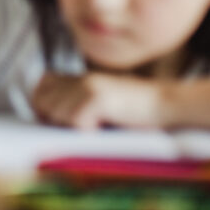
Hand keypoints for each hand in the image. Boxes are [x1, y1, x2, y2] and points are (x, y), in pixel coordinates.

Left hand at [32, 72, 169, 129]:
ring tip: (95, 127)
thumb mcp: (103, 102)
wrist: (168, 105)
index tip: (57, 120)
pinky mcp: (98, 98)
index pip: (40, 88)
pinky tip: (103, 128)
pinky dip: (86, 131)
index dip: (43, 106)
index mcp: (80, 79)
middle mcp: (81, 79)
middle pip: (43, 103)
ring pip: (57, 114)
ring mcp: (89, 86)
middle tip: (80, 127)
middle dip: (55, 121)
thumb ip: (77, 103)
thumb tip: (46, 117)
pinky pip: (76, 121)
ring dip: (72, 127)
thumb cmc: (137, 113)